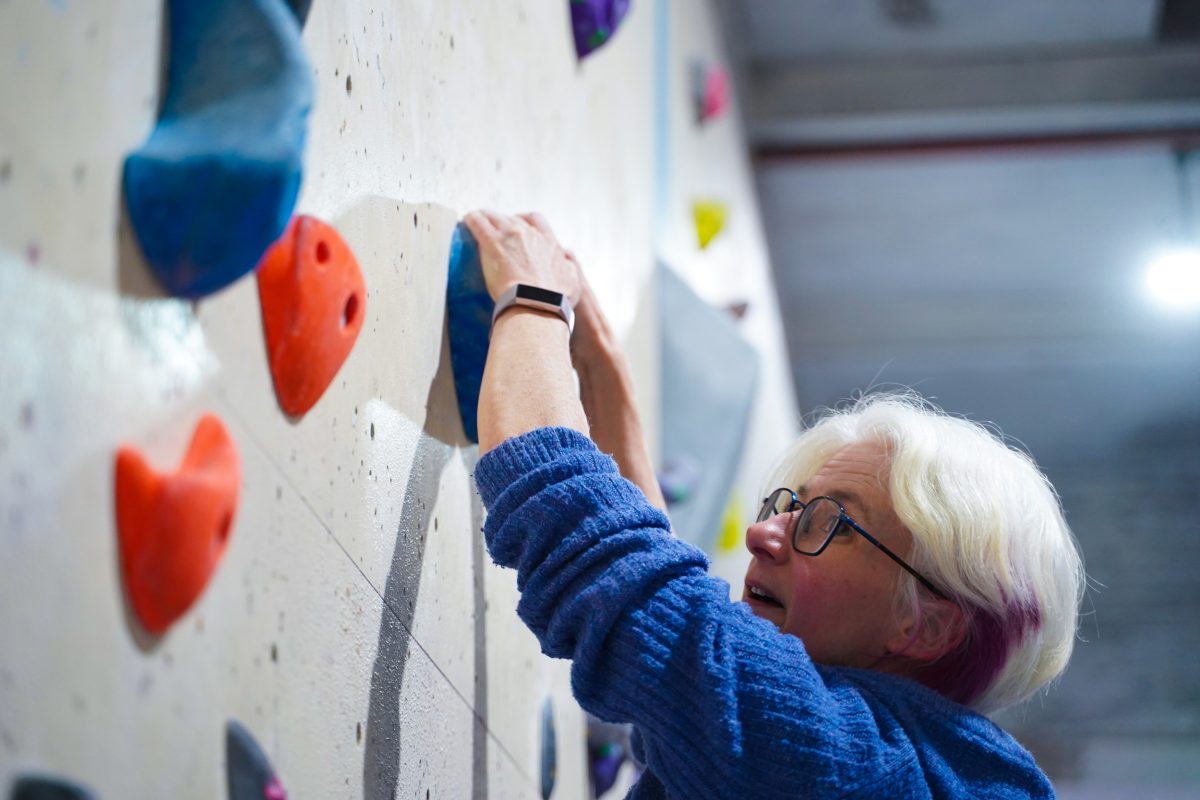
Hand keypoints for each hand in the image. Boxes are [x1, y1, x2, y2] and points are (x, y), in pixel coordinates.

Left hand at [463, 210, 581, 303]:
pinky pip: (478, 223)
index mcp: (549, 242)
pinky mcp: (492, 243)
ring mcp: (510, 236)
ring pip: (495, 216)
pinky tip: (465, 220)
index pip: (536, 220)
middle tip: (495, 228)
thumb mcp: (572, 280)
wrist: (537, 303)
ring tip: (477, 219)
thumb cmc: (555, 299)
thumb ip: (569, 268)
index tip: (519, 223)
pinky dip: (472, 219)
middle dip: (504, 220)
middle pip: (513, 218)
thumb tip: (566, 261)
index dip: (525, 220)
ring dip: (486, 216)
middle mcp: (530, 234)